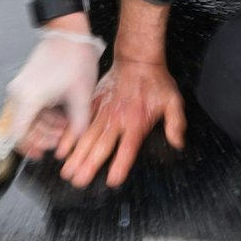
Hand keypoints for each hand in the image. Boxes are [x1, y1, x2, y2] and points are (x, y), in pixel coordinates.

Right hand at [5, 25, 105, 159]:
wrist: (68, 32)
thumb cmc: (74, 59)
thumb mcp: (81, 97)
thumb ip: (78, 125)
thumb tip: (75, 144)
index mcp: (28, 98)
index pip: (18, 135)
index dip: (29, 148)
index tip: (44, 153)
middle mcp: (18, 94)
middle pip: (22, 130)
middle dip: (43, 138)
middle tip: (63, 138)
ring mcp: (19, 89)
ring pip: (26, 120)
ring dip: (45, 127)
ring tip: (66, 125)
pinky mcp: (24, 85)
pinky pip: (29, 109)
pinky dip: (43, 116)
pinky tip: (61, 115)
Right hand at [60, 58, 185, 187]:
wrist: (137, 59)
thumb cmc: (155, 82)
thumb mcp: (173, 101)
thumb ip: (176, 123)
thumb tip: (178, 143)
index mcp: (136, 122)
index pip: (127, 148)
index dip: (120, 165)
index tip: (111, 181)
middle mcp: (117, 119)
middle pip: (101, 146)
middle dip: (89, 165)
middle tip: (78, 181)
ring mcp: (102, 111)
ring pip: (87, 136)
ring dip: (76, 155)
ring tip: (67, 171)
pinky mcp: (93, 103)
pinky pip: (80, 121)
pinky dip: (70, 135)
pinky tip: (62, 148)